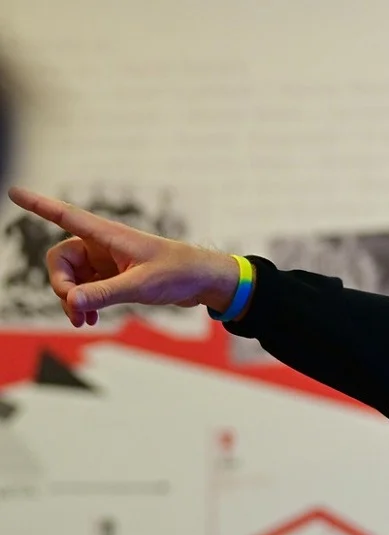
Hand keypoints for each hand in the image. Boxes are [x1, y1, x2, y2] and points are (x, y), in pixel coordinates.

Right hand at [7, 186, 240, 327]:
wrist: (203, 281)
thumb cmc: (178, 273)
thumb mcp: (141, 285)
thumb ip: (105, 293)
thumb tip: (71, 300)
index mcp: (108, 235)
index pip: (64, 215)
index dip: (37, 205)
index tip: (13, 192)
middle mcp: (102, 245)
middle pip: (60, 260)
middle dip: (62, 286)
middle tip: (75, 310)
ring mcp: (106, 261)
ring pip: (72, 278)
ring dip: (73, 300)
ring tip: (84, 321)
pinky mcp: (114, 276)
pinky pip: (87, 289)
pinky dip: (84, 303)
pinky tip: (90, 319)